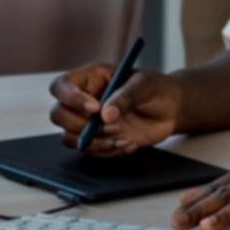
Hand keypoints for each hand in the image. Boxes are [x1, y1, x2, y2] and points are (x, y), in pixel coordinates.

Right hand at [48, 63, 181, 155]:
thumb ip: (124, 96)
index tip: (95, 108)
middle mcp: (84, 100)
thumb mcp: (144, 85)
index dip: (71, 98)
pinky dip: (107, 152)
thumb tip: (105, 115)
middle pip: (58, 114)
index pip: (62, 86)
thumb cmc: (156, 89)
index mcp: (91, 78)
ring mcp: (89, 122)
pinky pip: (89, 151)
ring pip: (68, 137)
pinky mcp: (98, 140)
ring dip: (93, 142)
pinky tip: (128, 143)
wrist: (171, 110)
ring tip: (121, 136)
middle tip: (108, 126)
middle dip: (80, 125)